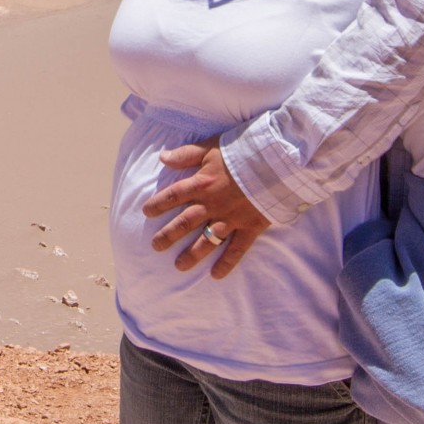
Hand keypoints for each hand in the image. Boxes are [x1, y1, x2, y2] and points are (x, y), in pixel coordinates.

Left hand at [143, 139, 270, 277]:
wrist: (277, 161)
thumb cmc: (243, 151)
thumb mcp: (211, 147)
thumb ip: (186, 154)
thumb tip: (162, 157)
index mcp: (202, 183)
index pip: (173, 195)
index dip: (158, 204)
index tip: (146, 212)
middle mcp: (212, 204)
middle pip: (185, 223)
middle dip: (168, 236)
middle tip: (155, 247)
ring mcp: (231, 219)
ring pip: (206, 241)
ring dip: (191, 254)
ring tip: (179, 266)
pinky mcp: (250, 228)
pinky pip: (236, 250)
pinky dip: (226, 264)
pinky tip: (215, 276)